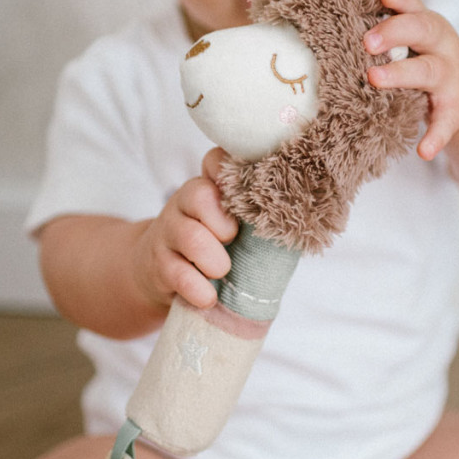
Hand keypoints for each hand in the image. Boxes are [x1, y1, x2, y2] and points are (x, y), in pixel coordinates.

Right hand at [133, 148, 238, 310]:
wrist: (158, 272)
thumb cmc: (209, 246)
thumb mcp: (228, 225)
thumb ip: (254, 217)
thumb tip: (301, 220)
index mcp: (206, 189)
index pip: (215, 162)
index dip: (230, 174)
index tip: (249, 199)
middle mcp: (183, 203)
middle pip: (200, 195)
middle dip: (224, 224)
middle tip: (232, 241)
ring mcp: (168, 233)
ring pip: (190, 237)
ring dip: (214, 260)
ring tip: (222, 272)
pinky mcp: (157, 264)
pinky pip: (178, 274)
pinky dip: (198, 289)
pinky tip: (208, 296)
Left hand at [363, 0, 458, 161]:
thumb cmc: (427, 57)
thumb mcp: (415, 39)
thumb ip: (387, 29)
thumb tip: (333, 20)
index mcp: (428, 26)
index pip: (415, 6)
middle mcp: (442, 46)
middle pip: (424, 30)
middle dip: (396, 31)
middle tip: (367, 41)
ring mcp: (452, 77)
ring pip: (430, 71)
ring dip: (403, 74)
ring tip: (375, 80)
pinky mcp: (456, 109)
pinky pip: (446, 122)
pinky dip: (436, 136)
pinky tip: (424, 150)